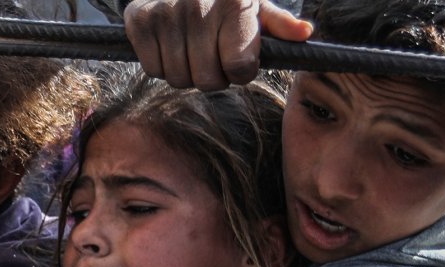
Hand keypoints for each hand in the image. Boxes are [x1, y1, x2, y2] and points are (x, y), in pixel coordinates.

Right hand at [123, 0, 311, 89]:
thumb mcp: (253, 6)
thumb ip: (279, 24)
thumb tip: (305, 33)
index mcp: (234, 4)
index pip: (240, 69)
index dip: (240, 70)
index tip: (237, 57)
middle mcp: (199, 7)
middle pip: (208, 81)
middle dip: (212, 75)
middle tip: (211, 55)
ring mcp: (166, 13)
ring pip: (179, 79)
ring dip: (186, 72)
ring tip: (190, 48)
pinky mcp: (139, 20)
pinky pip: (152, 69)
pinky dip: (160, 64)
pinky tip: (169, 44)